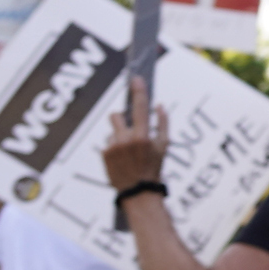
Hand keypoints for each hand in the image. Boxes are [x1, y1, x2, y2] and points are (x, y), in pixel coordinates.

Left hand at [101, 78, 170, 192]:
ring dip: (120, 135)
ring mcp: (113, 146)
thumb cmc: (154, 167)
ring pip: (113, 130)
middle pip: (116, 115)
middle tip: (130, 128)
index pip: (140, 107)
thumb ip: (162, 124)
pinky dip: (115, 147)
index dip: (138, 91)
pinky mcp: (104, 154)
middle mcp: (126, 139)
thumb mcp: (164, 146)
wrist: (138, 190)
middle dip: (122, 118)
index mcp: (143, 136)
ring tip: (128, 151)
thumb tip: (159, 106)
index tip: (136, 79)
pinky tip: (122, 159)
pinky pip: (108, 142)